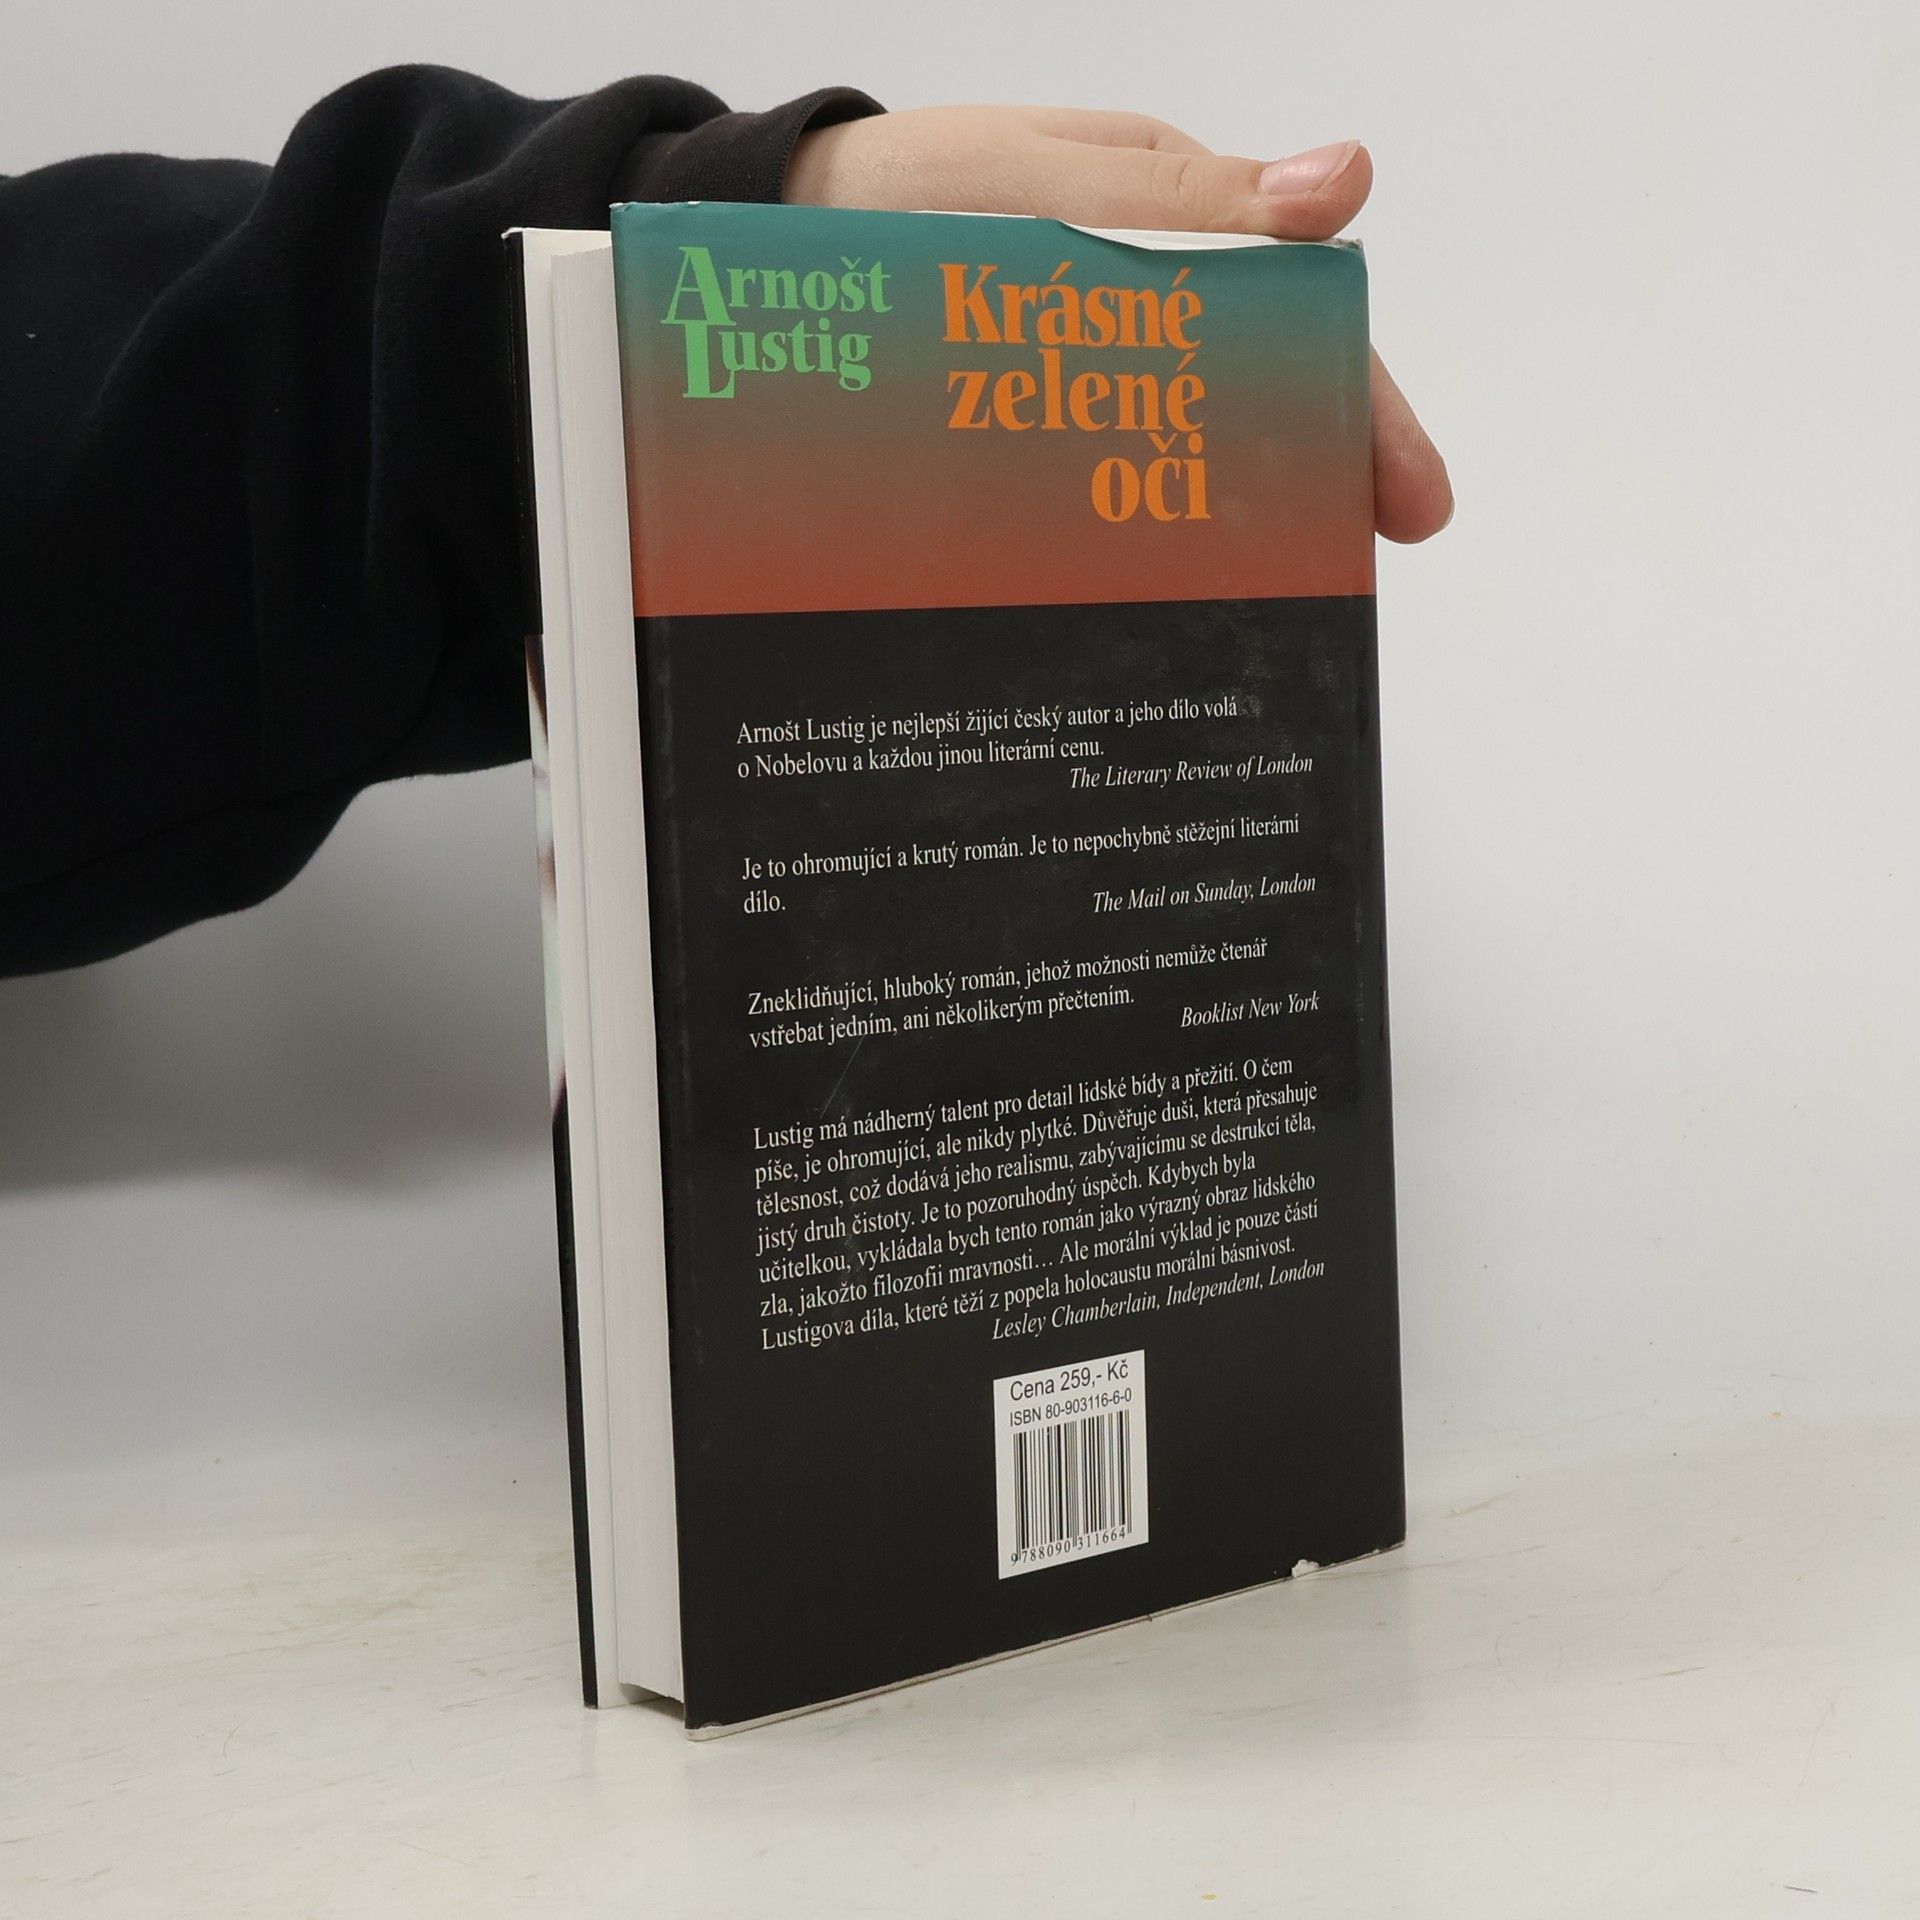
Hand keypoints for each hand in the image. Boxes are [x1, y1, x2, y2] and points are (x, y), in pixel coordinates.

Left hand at [788, 106, 1450, 543]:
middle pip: (1259, 392)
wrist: (778, 231)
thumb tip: (1346, 181)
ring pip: (1189, 441)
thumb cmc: (906, 187)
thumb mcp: (1041, 178)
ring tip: (1271, 593)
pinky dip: (1145, 513)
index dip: (1360, 409)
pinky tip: (1164, 571)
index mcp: (1173, 223)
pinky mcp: (1029, 413)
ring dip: (1236, 509)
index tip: (1407, 500)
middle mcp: (1143, 298)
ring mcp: (1088, 363)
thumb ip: (1180, 197)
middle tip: (1357, 566)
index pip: (1302, 318)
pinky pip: (1105, 469)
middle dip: (1319, 475)